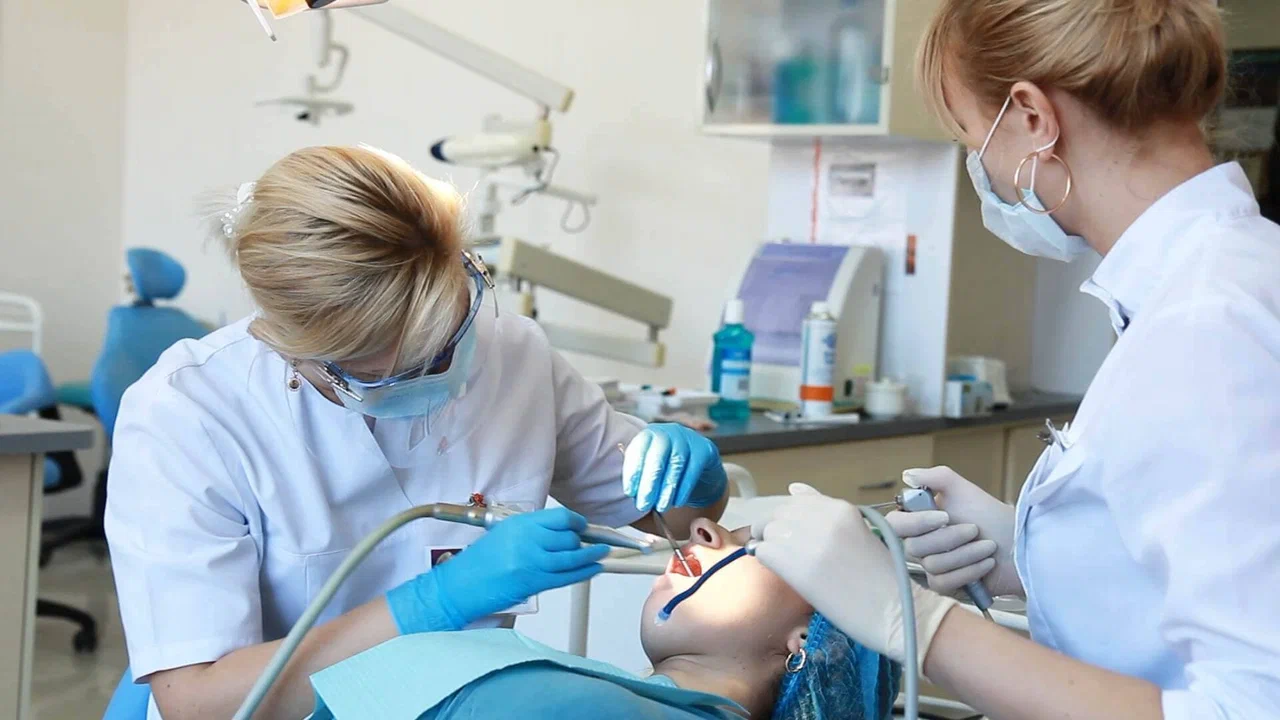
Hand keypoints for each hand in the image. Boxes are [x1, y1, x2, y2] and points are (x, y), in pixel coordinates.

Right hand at [386, 508, 608, 634]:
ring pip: (572, 558)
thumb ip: (533, 530)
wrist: (462, 585)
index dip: (576, 522)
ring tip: (601, 554)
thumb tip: (565, 531)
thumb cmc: (481, 560)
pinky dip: (584, 573)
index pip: (560, 518)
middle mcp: (528, 541)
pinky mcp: (534, 584)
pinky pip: (567, 577)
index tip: (582, 525)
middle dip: (584, 541)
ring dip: (591, 556)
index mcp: (520, 525)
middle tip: (592, 542)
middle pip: (569, 538)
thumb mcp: (505, 533)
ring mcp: (532, 563)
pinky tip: (594, 569)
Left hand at [623, 423, 726, 513]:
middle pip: (657, 455)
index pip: (638, 448)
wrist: (700, 469)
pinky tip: (677, 502)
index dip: (633, 470)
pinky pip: (693, 470)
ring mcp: (689, 438)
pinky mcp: (704, 449)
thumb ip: (640, 477)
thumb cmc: (668, 469)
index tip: (629, 492)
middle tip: (643, 504)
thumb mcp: (651, 469)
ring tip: (661, 507)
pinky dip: (684, 488)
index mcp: (650, 434)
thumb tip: (631, 493)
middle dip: (649, 483)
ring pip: (676, 463)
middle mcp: (669, 432)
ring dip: (666, 488)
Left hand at [750, 484, 957, 672]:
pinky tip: (787, 575)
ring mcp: (807, 539)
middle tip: (788, 554)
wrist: (893, 613)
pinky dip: (768, 562)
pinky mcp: (794, 564)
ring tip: (791, 567)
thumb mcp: (857, 533)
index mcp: (841, 508)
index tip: (795, 537)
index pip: (796, 502)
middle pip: (778, 515)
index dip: (791, 521)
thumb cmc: (880, 579)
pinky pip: (763, 552)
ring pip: (767, 531)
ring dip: (771, 547)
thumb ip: (824, 510)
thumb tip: (793, 487)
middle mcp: (822, 517)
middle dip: (776, 532)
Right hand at [885, 466, 1021, 597]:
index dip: (916, 523)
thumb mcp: (964, 490)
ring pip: (932, 565)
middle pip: (914, 548)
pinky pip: (943, 582)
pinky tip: (986, 563)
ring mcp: (931, 566)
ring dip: (966, 554)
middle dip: (950, 538)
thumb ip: (935, 477)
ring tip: (988, 546)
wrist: (1020, 547)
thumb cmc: (992, 517)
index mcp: (919, 519)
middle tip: (975, 529)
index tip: (944, 516)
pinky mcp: (945, 586)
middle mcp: (920, 543)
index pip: (894, 524)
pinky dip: (969, 571)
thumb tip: (907, 475)